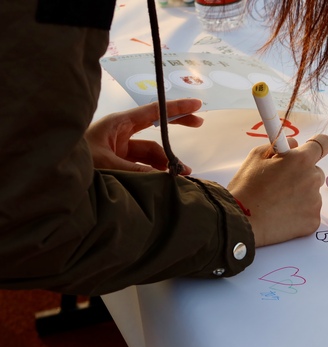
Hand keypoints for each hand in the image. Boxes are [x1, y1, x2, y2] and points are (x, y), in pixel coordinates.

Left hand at [85, 99, 202, 173]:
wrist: (52, 179)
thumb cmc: (75, 162)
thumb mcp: (108, 165)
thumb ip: (138, 171)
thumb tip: (165, 178)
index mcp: (117, 125)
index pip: (153, 112)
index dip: (176, 109)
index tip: (198, 105)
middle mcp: (120, 134)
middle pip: (155, 129)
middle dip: (176, 128)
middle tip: (200, 125)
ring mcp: (119, 150)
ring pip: (150, 154)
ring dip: (166, 164)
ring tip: (181, 177)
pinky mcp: (118, 165)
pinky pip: (142, 167)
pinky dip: (154, 174)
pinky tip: (165, 183)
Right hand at [227, 134, 327, 246]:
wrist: (242, 221)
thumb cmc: (246, 188)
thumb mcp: (256, 156)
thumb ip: (280, 146)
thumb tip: (294, 146)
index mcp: (301, 160)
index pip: (323, 144)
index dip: (318, 145)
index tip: (313, 150)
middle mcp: (312, 179)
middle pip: (316, 172)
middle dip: (303, 175)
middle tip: (282, 184)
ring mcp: (315, 202)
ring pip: (313, 194)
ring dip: (300, 195)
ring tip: (277, 202)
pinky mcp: (313, 221)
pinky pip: (310, 212)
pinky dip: (299, 214)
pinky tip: (282, 215)